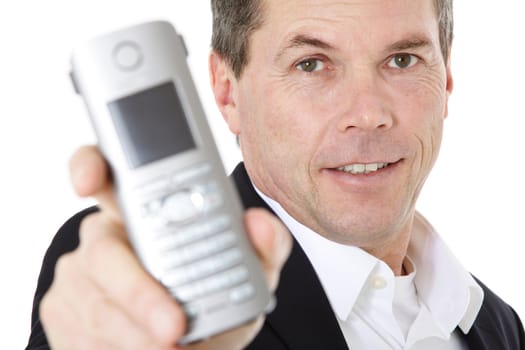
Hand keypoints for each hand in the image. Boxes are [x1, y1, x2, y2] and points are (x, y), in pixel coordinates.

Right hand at [40, 145, 291, 349]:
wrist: (188, 344)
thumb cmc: (212, 298)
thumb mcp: (246, 274)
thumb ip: (262, 247)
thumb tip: (260, 224)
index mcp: (144, 210)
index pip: (108, 172)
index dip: (88, 166)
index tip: (87, 182)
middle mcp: (106, 237)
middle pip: (103, 251)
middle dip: (138, 292)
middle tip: (173, 327)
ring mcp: (78, 276)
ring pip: (97, 303)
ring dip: (134, 334)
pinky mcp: (62, 313)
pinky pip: (82, 336)